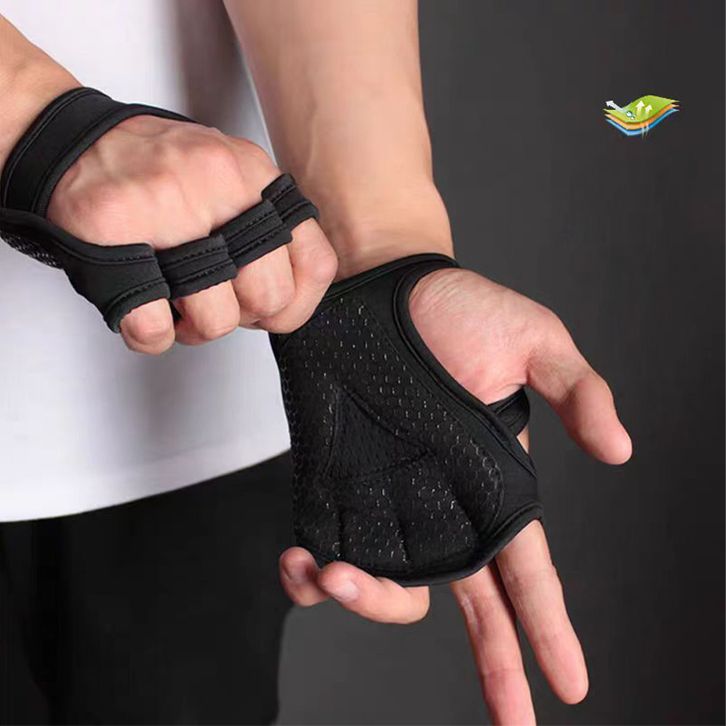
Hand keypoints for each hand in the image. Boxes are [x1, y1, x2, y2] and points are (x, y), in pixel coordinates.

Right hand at [47, 115, 336, 352]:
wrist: (73, 143)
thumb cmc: (155, 172)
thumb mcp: (229, 176)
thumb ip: (265, 223)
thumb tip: (290, 290)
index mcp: (253, 176)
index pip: (316, 263)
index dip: (296, 304)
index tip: (269, 308)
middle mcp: (219, 186)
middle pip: (268, 296)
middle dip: (242, 317)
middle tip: (215, 302)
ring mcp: (167, 208)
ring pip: (216, 320)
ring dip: (193, 328)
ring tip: (176, 304)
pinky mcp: (115, 232)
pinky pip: (153, 327)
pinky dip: (152, 334)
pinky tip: (146, 309)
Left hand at [278, 265, 630, 723]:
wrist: (375, 284)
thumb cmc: (456, 305)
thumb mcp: (534, 338)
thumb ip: (579, 390)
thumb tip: (620, 452)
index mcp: (492, 483)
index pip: (528, 571)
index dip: (549, 629)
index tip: (569, 685)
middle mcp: (440, 504)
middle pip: (469, 604)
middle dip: (494, 667)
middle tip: (510, 720)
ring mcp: (385, 498)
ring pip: (390, 585)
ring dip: (366, 602)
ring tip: (336, 577)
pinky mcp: (333, 481)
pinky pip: (323, 548)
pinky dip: (308, 575)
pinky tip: (302, 563)